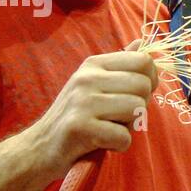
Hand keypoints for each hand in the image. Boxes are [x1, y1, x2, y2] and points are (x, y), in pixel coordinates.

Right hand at [28, 39, 156, 179]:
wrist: (40, 146)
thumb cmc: (75, 116)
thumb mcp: (94, 85)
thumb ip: (119, 67)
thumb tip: (140, 43)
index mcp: (94, 65)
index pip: (142, 61)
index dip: (150, 81)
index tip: (136, 95)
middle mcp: (87, 78)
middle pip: (143, 85)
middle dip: (140, 106)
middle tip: (119, 117)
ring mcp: (82, 102)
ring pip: (137, 109)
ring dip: (129, 127)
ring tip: (109, 129)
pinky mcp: (80, 128)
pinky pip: (123, 137)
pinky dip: (118, 145)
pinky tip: (102, 143)